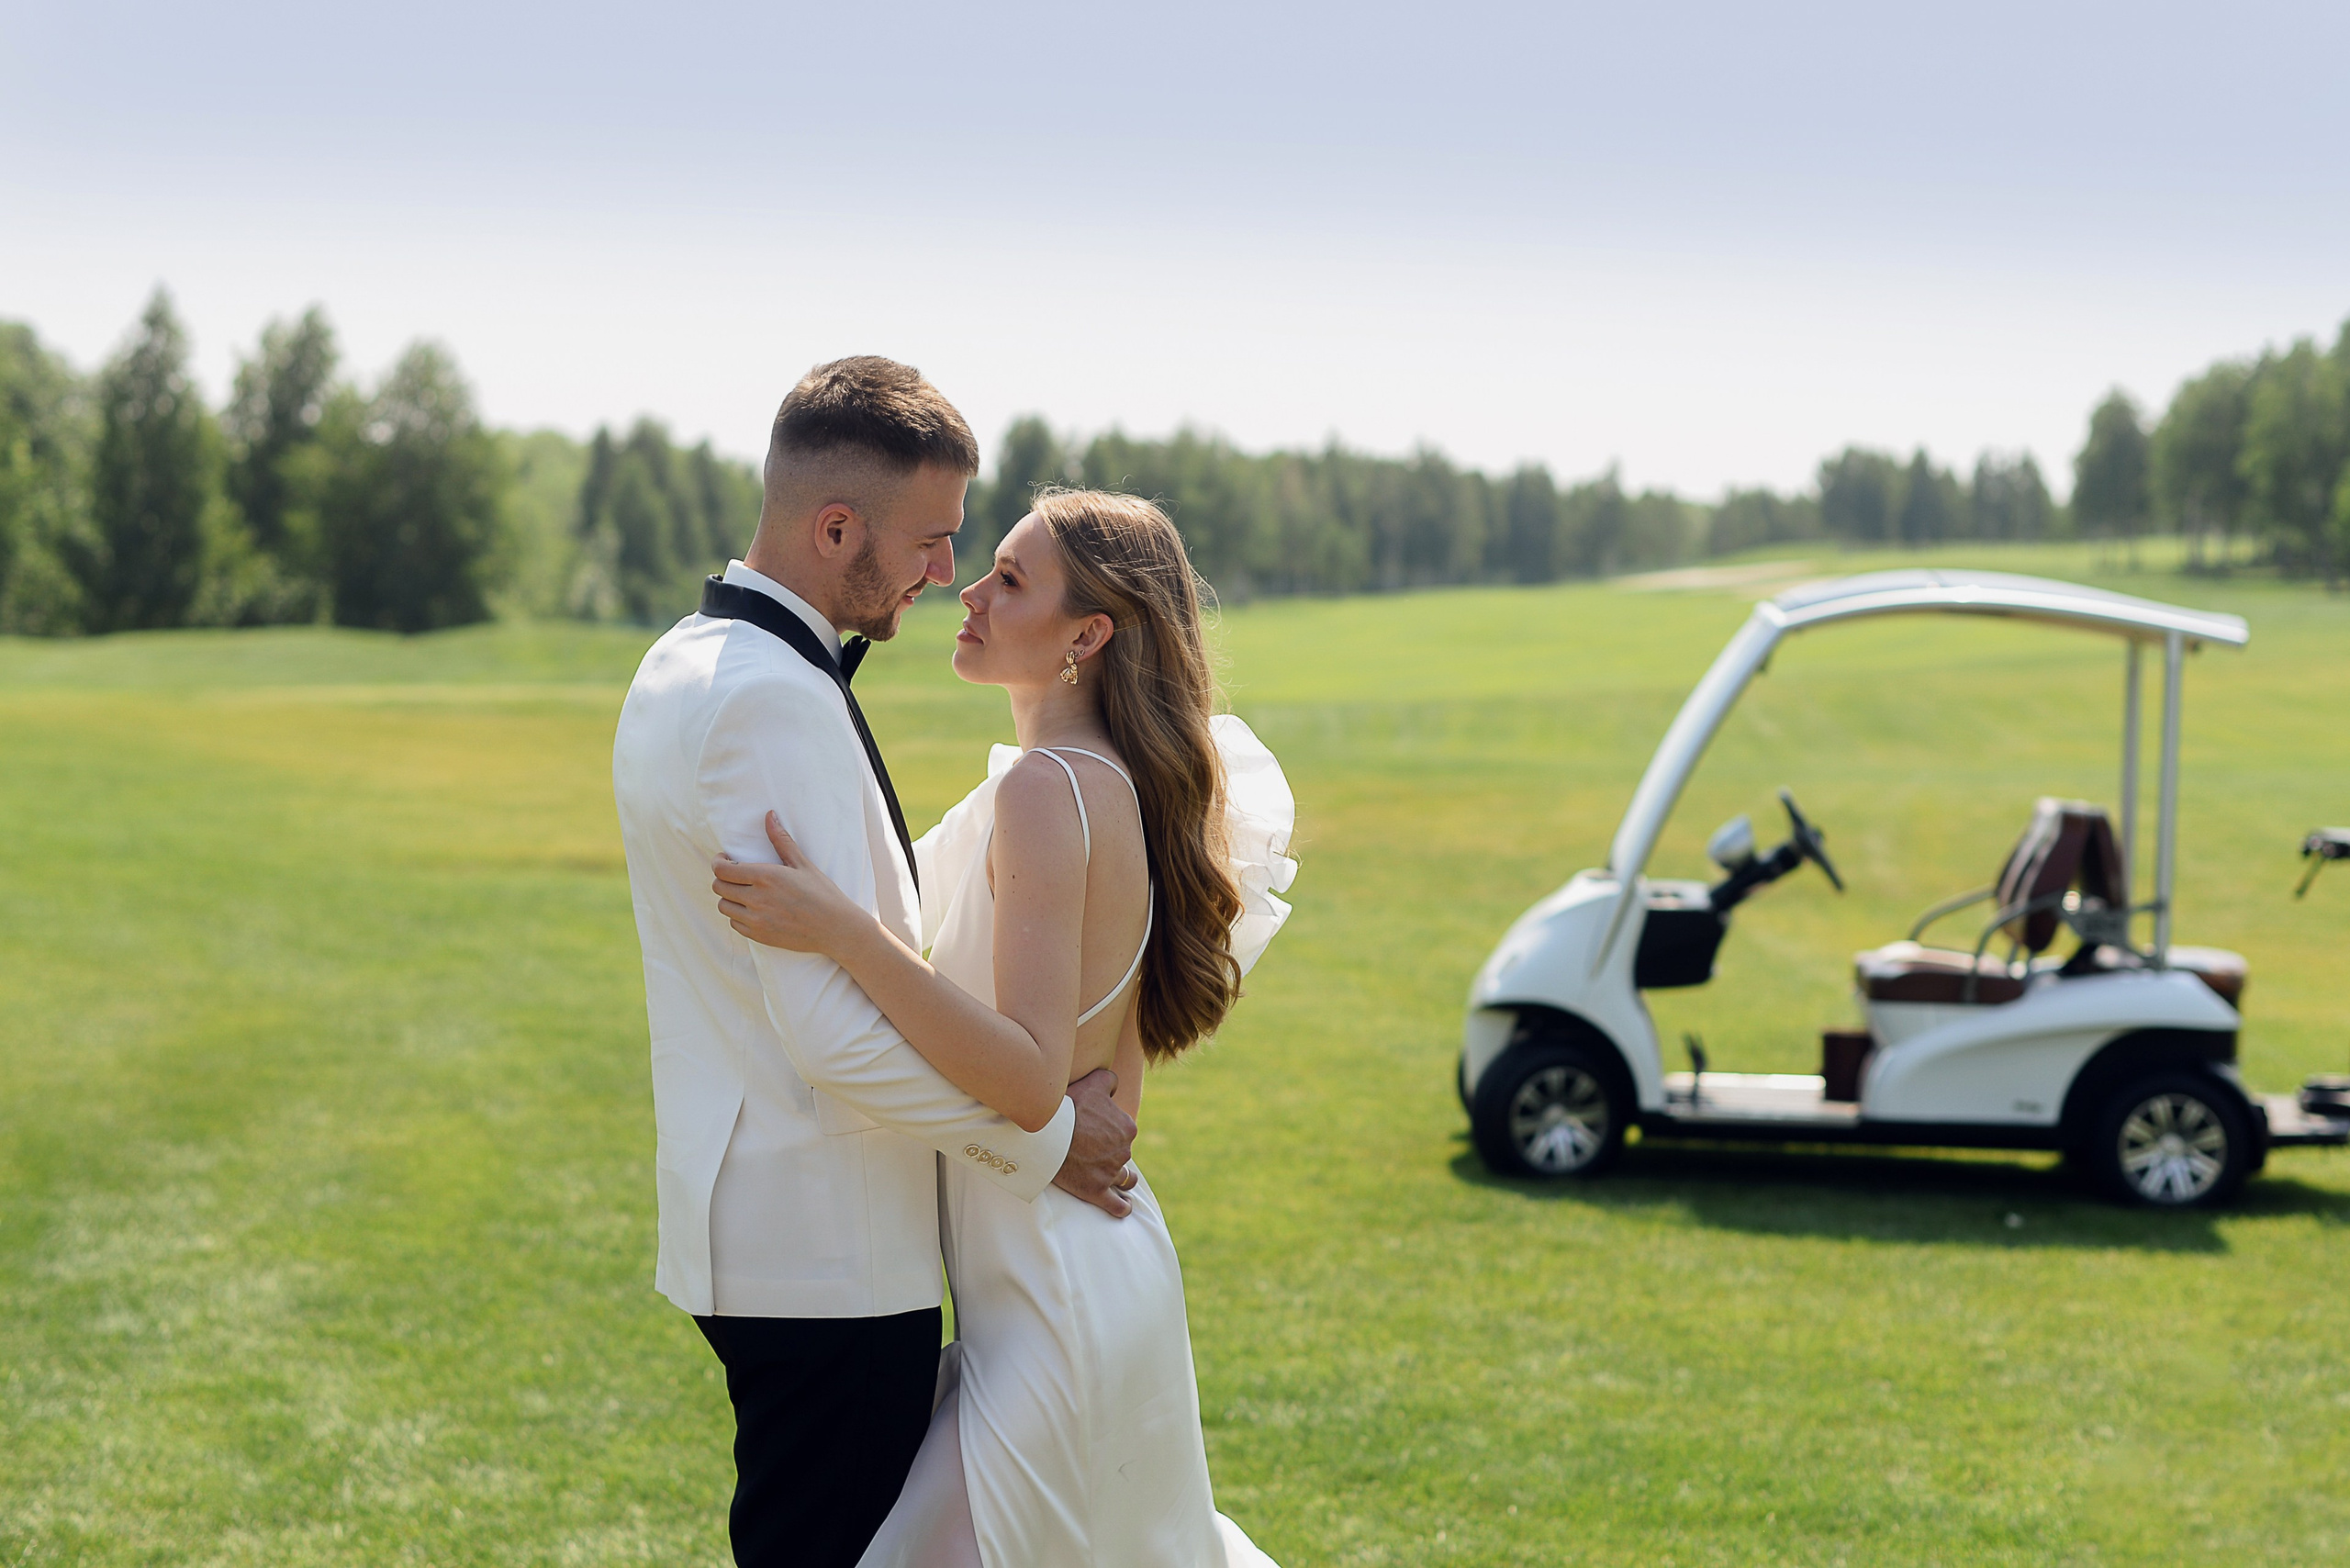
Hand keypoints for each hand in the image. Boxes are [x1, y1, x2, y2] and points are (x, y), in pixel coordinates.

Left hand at [712, 813, 866, 956]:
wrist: (836, 928)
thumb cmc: (822, 894)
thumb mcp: (802, 864)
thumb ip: (781, 840)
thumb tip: (769, 816)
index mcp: (765, 877)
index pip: (722, 870)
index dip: (718, 863)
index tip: (725, 860)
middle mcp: (757, 899)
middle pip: (719, 887)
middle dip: (722, 878)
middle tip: (734, 874)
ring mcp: (756, 920)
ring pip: (723, 906)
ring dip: (729, 897)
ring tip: (743, 892)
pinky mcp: (759, 936)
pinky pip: (734, 924)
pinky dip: (738, 916)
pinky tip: (752, 910)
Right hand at [1053, 1067, 1139, 1218]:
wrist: (1046, 1132)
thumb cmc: (1068, 1106)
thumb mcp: (1092, 1082)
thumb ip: (1109, 1080)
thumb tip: (1114, 1085)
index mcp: (1127, 1127)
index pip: (1125, 1132)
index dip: (1112, 1132)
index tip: (1096, 1133)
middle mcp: (1123, 1151)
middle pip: (1123, 1155)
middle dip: (1114, 1155)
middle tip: (1093, 1153)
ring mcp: (1111, 1173)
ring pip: (1126, 1180)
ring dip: (1122, 1180)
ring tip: (1111, 1178)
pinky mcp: (1096, 1191)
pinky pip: (1118, 1206)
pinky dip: (1122, 1207)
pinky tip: (1122, 1206)